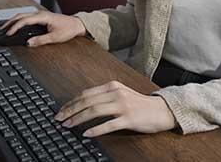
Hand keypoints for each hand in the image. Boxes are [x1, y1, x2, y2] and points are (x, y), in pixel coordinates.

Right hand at [0, 10, 86, 46]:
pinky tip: (16, 26)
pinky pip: (27, 17)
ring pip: (22, 15)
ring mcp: (40, 14)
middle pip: (20, 15)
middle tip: (2, 30)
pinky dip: (19, 21)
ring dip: (13, 21)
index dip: (14, 27)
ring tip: (6, 28)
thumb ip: (40, 40)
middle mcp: (40, 13)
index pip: (24, 20)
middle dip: (10, 22)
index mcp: (42, 16)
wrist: (76, 24)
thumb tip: (29, 43)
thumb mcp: (54, 37)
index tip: (8, 33)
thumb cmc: (68, 29)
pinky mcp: (41, 17)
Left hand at [54, 81, 176, 136]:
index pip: (86, 93)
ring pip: (94, 110)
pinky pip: (108, 124)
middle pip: (87, 101)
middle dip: (70, 110)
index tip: (61, 110)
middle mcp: (116, 93)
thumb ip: (105, 96)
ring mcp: (122, 105)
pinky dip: (95, 130)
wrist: (161, 110)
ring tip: (68, 126)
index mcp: (112, 86)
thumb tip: (83, 104)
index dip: (71, 102)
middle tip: (59, 119)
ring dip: (78, 119)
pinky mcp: (129, 118)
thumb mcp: (121, 94)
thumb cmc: (140, 104)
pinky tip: (86, 134)